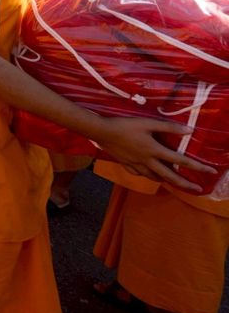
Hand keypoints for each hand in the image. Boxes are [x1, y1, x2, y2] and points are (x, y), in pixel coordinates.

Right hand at [96, 117, 215, 191]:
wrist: (101, 131)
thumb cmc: (124, 125)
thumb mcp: (147, 122)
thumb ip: (168, 127)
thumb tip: (189, 131)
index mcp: (154, 150)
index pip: (181, 161)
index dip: (197, 167)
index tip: (211, 172)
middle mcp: (147, 161)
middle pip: (170, 176)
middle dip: (185, 184)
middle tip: (197, 190)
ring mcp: (136, 165)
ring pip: (154, 177)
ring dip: (166, 181)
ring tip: (172, 181)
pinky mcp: (126, 164)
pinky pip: (140, 174)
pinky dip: (147, 176)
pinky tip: (148, 174)